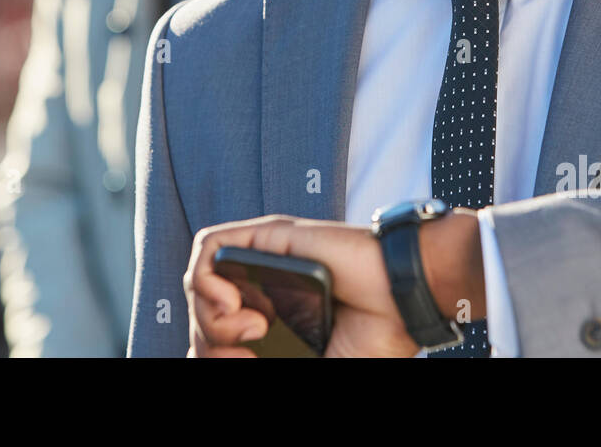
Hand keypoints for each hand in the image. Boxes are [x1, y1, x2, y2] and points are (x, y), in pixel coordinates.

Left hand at [184, 210, 482, 356]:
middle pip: (201, 312)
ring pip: (199, 283)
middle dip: (210, 341)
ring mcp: (262, 262)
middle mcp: (262, 289)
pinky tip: (234, 304)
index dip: (211, 352)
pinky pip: (210, 247)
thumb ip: (271, 361)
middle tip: (245, 353)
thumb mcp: (312, 364)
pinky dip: (206, 279)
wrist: (401, 300)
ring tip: (251, 330)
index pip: (213, 333)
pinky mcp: (267, 237)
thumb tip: (221, 359)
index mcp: (273, 320)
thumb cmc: (373, 335)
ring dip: (210, 316)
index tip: (238, 362)